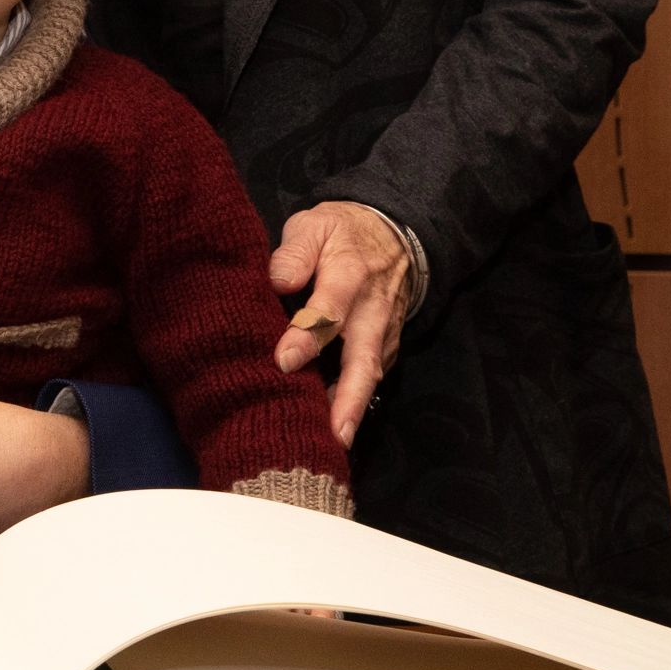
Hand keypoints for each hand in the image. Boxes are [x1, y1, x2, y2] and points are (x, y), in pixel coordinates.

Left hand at [271, 200, 413, 443]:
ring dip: (353, 410)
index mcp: (350, 275)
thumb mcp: (314, 225)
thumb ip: (295, 252)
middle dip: (348, 399)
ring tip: (331, 444)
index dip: (308, 336)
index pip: (330, 309)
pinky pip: (370, 377)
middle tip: (333, 434)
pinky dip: (354, 403)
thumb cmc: (341, 233)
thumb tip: (278, 282)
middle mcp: (372, 311)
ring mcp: (383, 333)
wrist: (393, 236)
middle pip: (363, 360)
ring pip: (370, 376)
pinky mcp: (386, 347)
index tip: (283, 361)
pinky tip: (329, 427)